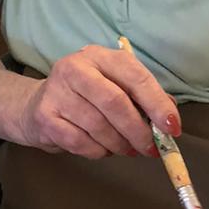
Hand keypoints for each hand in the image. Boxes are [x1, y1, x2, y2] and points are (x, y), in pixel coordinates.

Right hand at [19, 44, 180, 158]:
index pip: (135, 77)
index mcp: (99, 56)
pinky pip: (81, 142)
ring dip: (119, 144)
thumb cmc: (85, 97)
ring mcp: (56, 92)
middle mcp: (75, 68)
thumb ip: (143, 99)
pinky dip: (98, 151)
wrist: (36, 105)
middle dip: (138, 131)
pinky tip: (102, 149)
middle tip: (150, 148)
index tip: (172, 128)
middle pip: (115, 102)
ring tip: (126, 149)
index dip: (157, 104)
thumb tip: (170, 121)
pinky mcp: (45, 117)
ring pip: (98, 126)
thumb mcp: (114, 86)